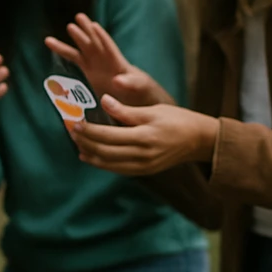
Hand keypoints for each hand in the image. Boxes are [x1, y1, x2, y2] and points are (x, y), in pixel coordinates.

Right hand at [45, 13, 173, 107]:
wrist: (144, 108)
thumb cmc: (147, 97)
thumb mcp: (142, 89)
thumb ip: (131, 83)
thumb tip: (117, 80)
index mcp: (120, 65)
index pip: (109, 48)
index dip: (101, 38)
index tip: (93, 25)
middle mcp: (107, 65)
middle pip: (94, 45)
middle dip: (86, 32)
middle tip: (78, 18)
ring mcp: (98, 71)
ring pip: (84, 53)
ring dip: (76, 41)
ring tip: (68, 27)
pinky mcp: (92, 80)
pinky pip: (78, 67)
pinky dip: (69, 60)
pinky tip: (59, 54)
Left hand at [69, 94, 218, 174]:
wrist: (198, 140)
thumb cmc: (177, 120)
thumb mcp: (153, 110)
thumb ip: (126, 110)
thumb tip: (103, 100)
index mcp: (144, 136)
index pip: (108, 135)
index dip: (90, 130)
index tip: (76, 122)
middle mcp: (142, 155)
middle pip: (105, 151)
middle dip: (85, 141)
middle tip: (72, 131)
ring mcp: (142, 166)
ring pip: (108, 163)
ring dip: (90, 154)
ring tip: (77, 143)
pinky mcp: (143, 171)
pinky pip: (117, 169)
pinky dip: (101, 163)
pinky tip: (89, 156)